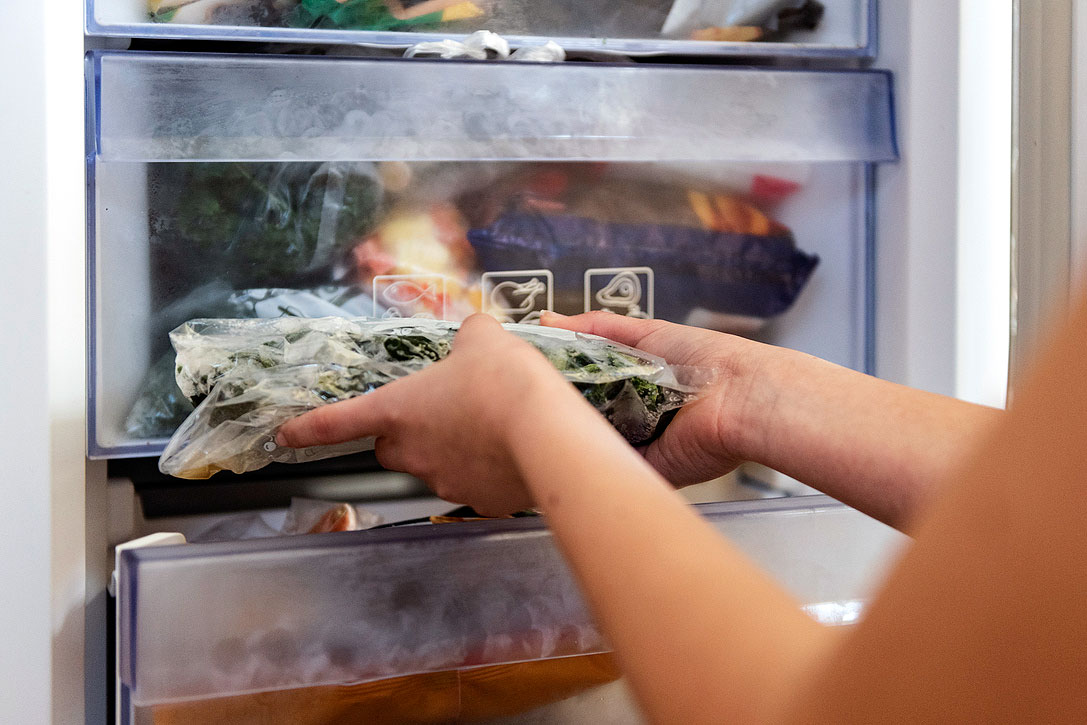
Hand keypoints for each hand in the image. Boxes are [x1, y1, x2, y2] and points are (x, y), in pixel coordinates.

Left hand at [276, 314, 576, 515]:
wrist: (546, 434)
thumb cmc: (503, 381)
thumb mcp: (483, 340)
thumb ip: (470, 336)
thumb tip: (475, 333)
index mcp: (398, 410)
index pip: (339, 422)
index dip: (308, 428)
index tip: (285, 437)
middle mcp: (413, 451)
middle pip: (390, 449)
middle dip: (404, 435)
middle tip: (438, 413)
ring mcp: (445, 481)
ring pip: (434, 467)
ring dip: (449, 450)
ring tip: (488, 428)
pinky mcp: (481, 502)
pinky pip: (474, 484)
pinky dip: (485, 471)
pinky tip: (511, 452)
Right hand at [542, 311, 763, 485]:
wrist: (741, 399)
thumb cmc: (704, 359)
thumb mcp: (646, 333)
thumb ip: (597, 327)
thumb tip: (546, 319)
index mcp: (637, 382)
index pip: (585, 382)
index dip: (555, 376)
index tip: (523, 370)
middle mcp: (635, 415)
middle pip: (583, 412)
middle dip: (558, 404)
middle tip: (523, 397)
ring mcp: (639, 445)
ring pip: (592, 440)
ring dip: (570, 430)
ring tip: (534, 420)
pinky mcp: (644, 470)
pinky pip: (609, 465)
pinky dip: (589, 456)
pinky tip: (559, 444)